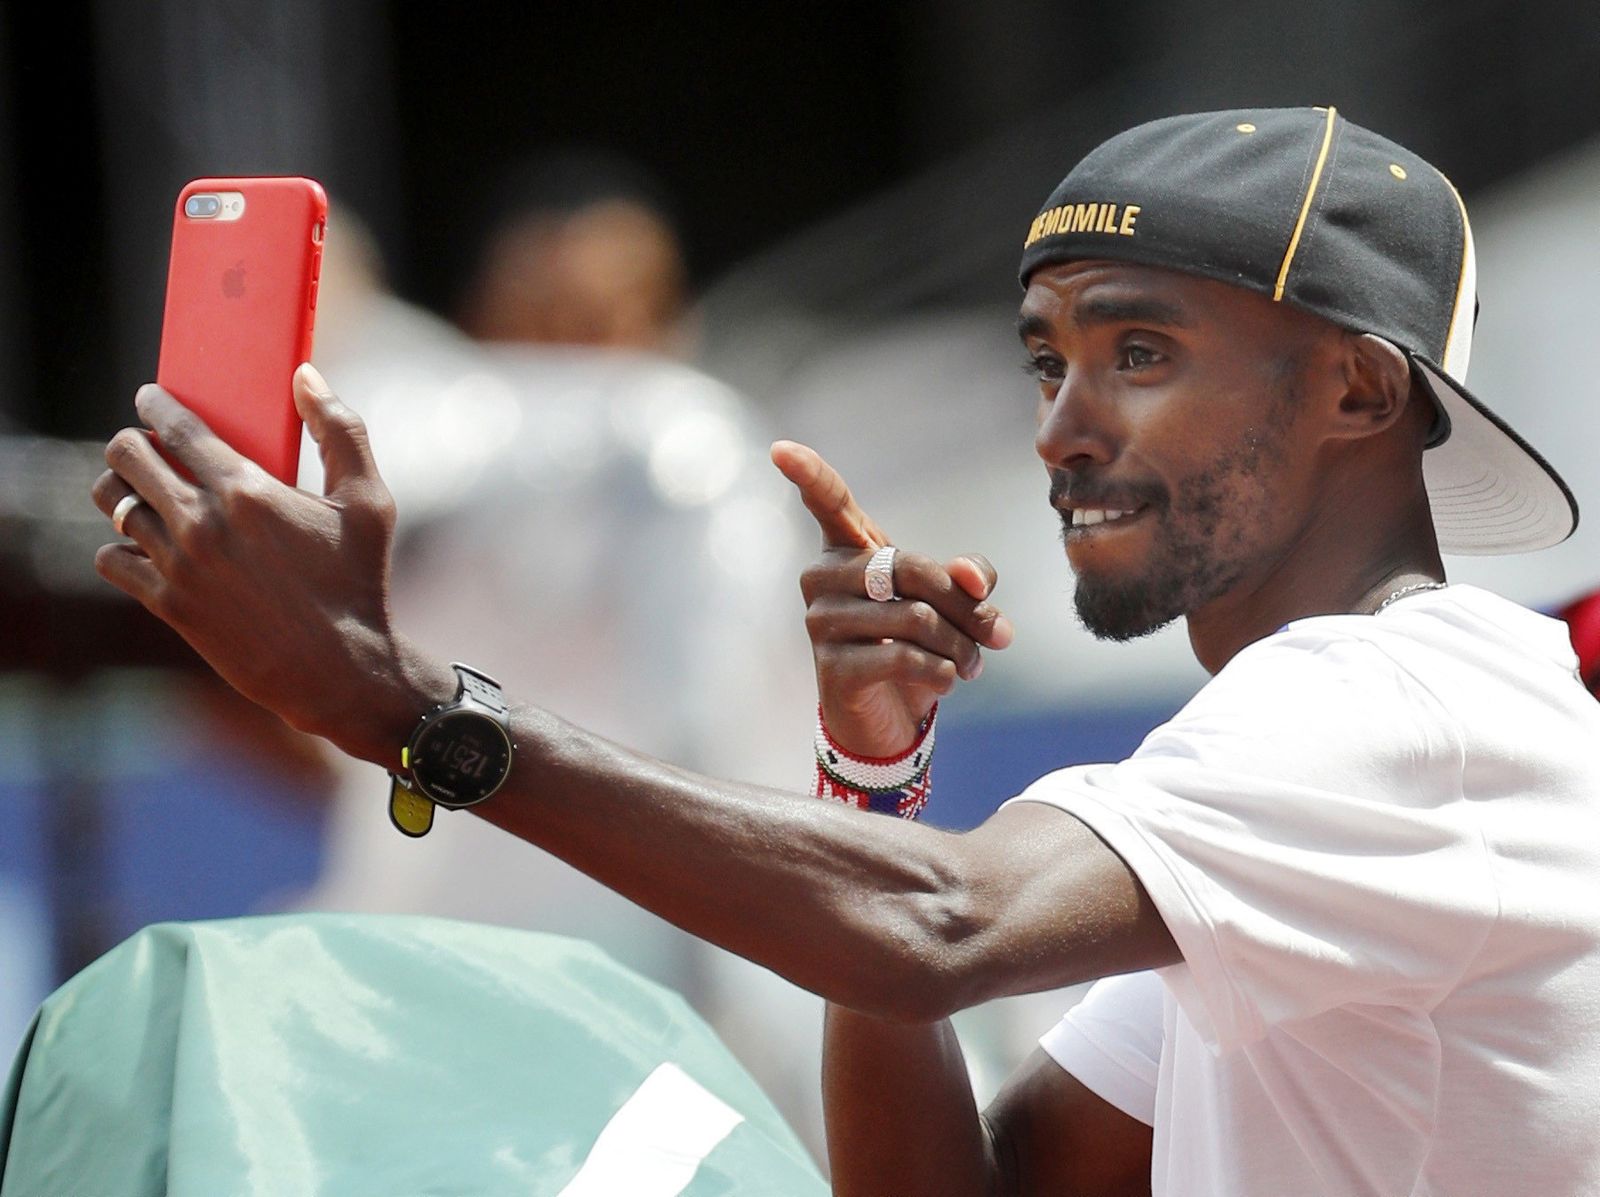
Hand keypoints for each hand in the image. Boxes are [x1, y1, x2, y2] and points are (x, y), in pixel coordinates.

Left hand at [91, 364, 449, 763]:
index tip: (149, 399)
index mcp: (247, 489)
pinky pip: (112, 558)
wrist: (339, 667)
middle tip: (143, 446)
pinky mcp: (169, 603)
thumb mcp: (369, 501)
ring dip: (120, 489)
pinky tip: (142, 543)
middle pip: (127, 456)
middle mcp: (203, 522)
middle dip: (130, 442)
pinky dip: (119, 546)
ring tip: (138, 490)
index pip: (175, 427)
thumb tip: (306, 375)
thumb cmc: (358, 581)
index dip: (154, 405)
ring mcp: (179, 565)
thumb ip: (340, 431)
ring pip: (112, 504)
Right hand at [770, 440, 1012, 757]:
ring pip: (914, 618)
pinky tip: (949, 680)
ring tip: (974, 662)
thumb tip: (973, 578)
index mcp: (849, 549)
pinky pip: (904, 657)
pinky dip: (944, 671)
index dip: (808, 474)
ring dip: (961, 645)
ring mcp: (821, 622)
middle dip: (965, 605)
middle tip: (997, 634)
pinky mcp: (832, 668)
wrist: (890, 718)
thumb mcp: (950, 602)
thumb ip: (969, 577)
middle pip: (910, 569)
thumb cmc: (915, 644)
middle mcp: (824, 578)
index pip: (828, 502)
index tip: (781, 449)